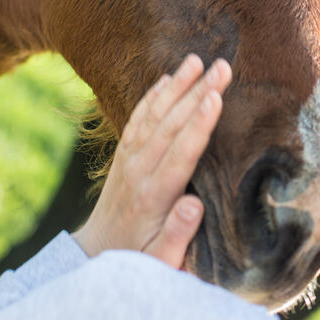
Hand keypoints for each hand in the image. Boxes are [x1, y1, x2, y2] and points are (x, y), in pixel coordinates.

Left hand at [73, 54, 231, 268]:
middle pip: (171, 124)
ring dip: (177, 85)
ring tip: (197, 59)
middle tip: (223, 67)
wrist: (96, 253)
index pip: (180, 153)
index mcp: (153, 195)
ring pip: (154, 114)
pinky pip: (138, 118)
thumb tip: (194, 204)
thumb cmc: (139, 259)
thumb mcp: (160, 260)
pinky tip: (167, 78)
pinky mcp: (124, 154)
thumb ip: (177, 235)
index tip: (215, 97)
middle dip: (198, 92)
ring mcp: (128, 159)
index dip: (199, 124)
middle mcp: (139, 170)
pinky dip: (152, 96)